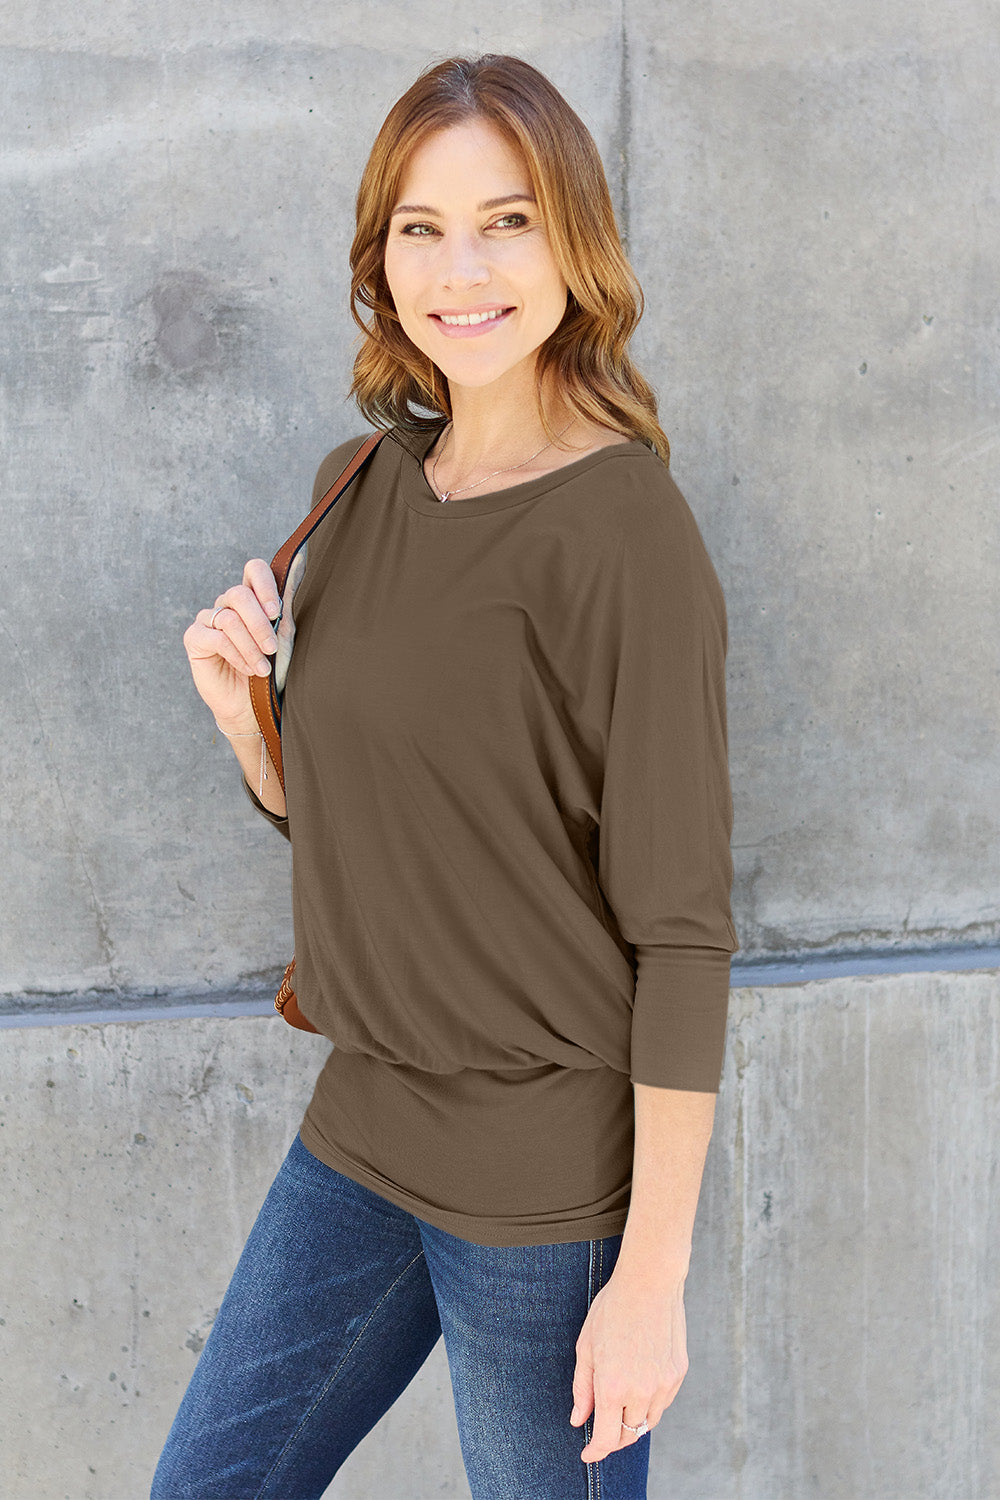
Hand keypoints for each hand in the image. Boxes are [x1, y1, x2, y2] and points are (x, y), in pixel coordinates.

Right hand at [182, 558, 280, 731]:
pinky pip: (216, 637)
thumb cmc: (271, 670)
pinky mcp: (195, 637)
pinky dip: (236, 654)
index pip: (254, 570)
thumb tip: (295, 576)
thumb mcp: (282, 638)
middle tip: (272, 648)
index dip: (264, 584)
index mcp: (252, 599)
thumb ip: (283, 610)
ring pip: (229, 619)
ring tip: (262, 668)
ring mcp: (209, 619)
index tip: (276, 612)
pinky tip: (246, 669)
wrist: (253, 705)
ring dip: (250, 646)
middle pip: (239, 594)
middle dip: (259, 624)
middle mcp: (228, 605)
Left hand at [568, 1261, 689, 1463]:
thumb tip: (577, 1420)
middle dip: (613, 1438)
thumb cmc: (612, 1309)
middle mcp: (640, 1391)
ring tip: (620, 1404)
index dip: (595, 1452)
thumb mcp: (586, 1346)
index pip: (606, 1439)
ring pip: (647, 1422)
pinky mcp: (678, 1374)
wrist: (650, 1282)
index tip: (588, 1454)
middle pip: (628, 1435)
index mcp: (612, 1386)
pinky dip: (649, 1404)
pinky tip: (639, 1385)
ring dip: (632, 1422)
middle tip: (601, 1428)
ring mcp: (663, 1384)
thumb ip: (582, 1388)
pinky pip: (663, 1402)